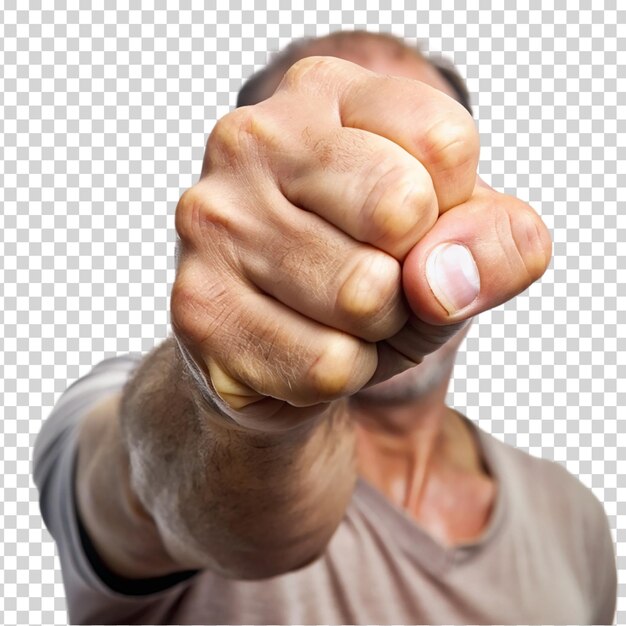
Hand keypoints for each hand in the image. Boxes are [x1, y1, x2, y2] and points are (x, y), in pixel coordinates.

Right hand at [171, 56, 550, 430]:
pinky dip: (338, 374)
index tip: (411, 225)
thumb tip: (445, 279)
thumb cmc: (372, 271)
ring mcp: (214, 222)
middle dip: (410, 272)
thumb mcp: (454, 242)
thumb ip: (496, 241)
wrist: (283, 340)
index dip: (454, 213)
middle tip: (372, 276)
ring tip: (334, 314)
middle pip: (400, 211)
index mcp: (322, 93)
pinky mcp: (197, 305)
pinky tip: (301, 345)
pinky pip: (322, 365)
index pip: (446, 143)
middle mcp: (252, 140)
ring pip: (362, 298)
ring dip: (374, 331)